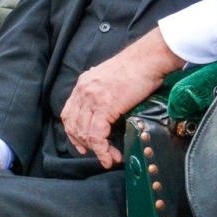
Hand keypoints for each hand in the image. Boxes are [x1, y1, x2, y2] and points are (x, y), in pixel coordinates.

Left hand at [58, 29, 183, 168]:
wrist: (148, 59)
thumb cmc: (137, 67)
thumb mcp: (110, 78)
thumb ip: (102, 90)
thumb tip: (106, 106)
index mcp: (83, 84)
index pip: (68, 113)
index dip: (73, 132)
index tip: (82, 144)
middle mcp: (83, 91)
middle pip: (73, 125)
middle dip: (83, 144)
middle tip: (98, 154)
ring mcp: (92, 98)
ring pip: (84, 132)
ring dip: (96, 150)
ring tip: (109, 158)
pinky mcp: (104, 106)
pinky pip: (97, 135)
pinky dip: (102, 150)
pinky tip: (110, 157)